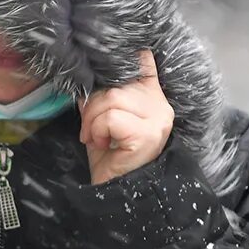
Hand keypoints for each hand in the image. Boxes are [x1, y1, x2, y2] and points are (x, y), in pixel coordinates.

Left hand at [78, 50, 174, 184]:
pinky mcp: (147, 134)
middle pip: (118, 84)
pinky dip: (98, 130)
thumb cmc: (109, 155)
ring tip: (95, 137)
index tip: (105, 67)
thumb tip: (87, 76)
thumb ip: (103, 95)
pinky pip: (112, 117)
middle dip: (93, 105)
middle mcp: (161, 105)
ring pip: (113, 98)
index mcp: (153, 96)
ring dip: (93, 120)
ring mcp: (157, 120)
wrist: (114, 190)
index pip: (144, 60)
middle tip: (89, 128)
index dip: (123, 58)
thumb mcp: (104, 118)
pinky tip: (102, 143)